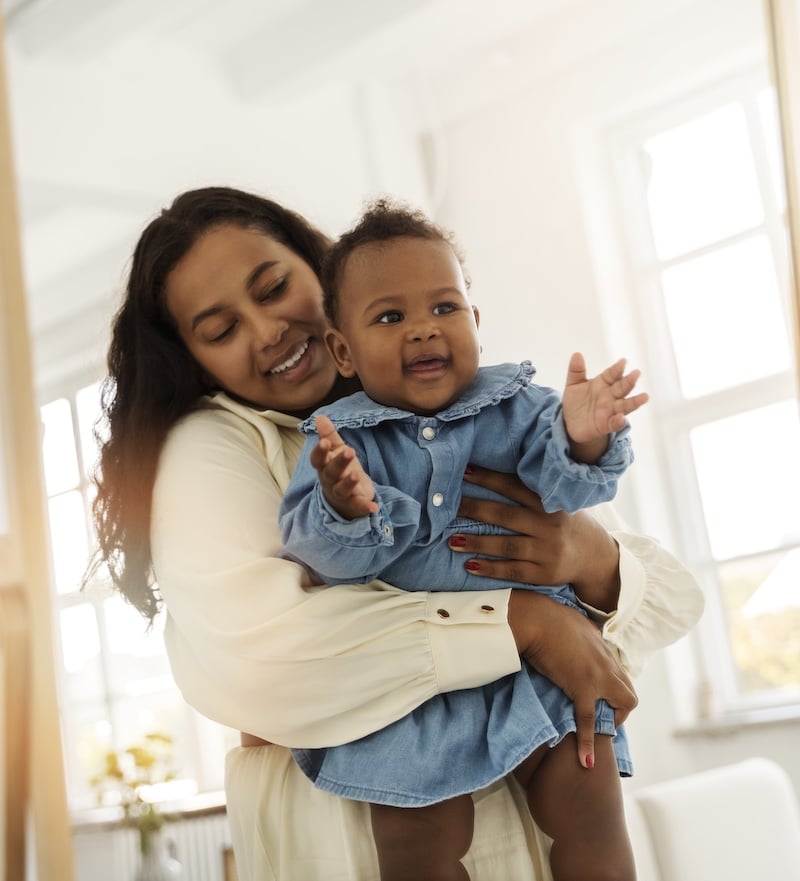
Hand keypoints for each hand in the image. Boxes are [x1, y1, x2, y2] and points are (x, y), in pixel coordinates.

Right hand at [310, 414, 377, 519]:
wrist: (343, 500)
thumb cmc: (338, 471)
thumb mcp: (336, 452)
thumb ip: (329, 436)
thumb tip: (320, 416)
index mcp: (324, 467)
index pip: (317, 460)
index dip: (320, 452)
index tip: (324, 442)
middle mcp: (329, 481)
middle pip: (331, 472)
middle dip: (339, 462)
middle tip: (350, 451)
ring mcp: (341, 494)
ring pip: (342, 489)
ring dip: (349, 482)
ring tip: (357, 474)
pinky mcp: (353, 504)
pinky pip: (358, 506)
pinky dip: (365, 507)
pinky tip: (373, 506)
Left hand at [453, 466, 620, 611]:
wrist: (595, 556)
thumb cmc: (565, 522)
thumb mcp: (556, 503)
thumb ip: (531, 493)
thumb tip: (489, 476)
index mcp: (549, 503)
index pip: (514, 487)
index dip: (489, 478)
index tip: (464, 471)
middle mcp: (548, 525)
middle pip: (505, 516)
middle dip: (475, 510)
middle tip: (448, 507)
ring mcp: (547, 551)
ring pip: (506, 546)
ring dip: (477, 543)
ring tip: (452, 541)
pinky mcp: (545, 574)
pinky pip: (513, 571)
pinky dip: (491, 569)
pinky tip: (470, 566)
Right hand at [508, 590, 637, 768]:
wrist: (534, 619)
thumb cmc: (543, 615)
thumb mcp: (569, 621)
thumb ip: (579, 632)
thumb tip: (574, 634)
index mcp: (601, 645)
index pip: (617, 671)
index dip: (611, 688)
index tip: (599, 697)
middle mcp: (606, 660)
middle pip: (629, 688)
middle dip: (620, 705)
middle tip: (602, 715)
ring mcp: (598, 674)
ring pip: (625, 702)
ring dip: (614, 718)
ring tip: (599, 732)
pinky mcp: (582, 687)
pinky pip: (588, 719)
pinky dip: (588, 742)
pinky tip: (586, 761)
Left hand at [562, 352, 648, 453]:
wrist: (571, 423)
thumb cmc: (576, 402)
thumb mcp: (573, 385)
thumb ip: (576, 371)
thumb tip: (576, 354)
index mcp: (602, 384)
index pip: (612, 374)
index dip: (617, 369)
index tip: (623, 361)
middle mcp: (610, 396)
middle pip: (622, 388)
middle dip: (629, 381)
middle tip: (636, 373)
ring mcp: (610, 411)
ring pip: (625, 405)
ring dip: (634, 402)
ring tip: (644, 397)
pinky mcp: (606, 425)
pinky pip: (615, 423)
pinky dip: (619, 421)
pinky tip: (621, 418)